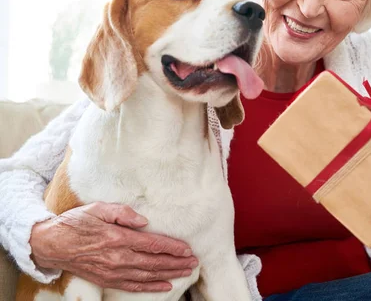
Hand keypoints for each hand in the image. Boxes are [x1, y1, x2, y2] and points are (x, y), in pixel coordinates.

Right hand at [30, 202, 198, 291]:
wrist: (52, 244)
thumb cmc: (76, 223)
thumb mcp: (99, 208)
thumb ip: (123, 212)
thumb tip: (145, 221)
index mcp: (118, 238)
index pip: (153, 244)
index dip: (173, 248)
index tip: (188, 249)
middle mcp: (118, 257)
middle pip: (155, 262)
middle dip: (177, 262)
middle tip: (194, 262)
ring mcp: (113, 271)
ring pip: (148, 275)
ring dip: (169, 274)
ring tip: (186, 272)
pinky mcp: (107, 279)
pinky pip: (133, 286)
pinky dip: (151, 287)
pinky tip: (165, 286)